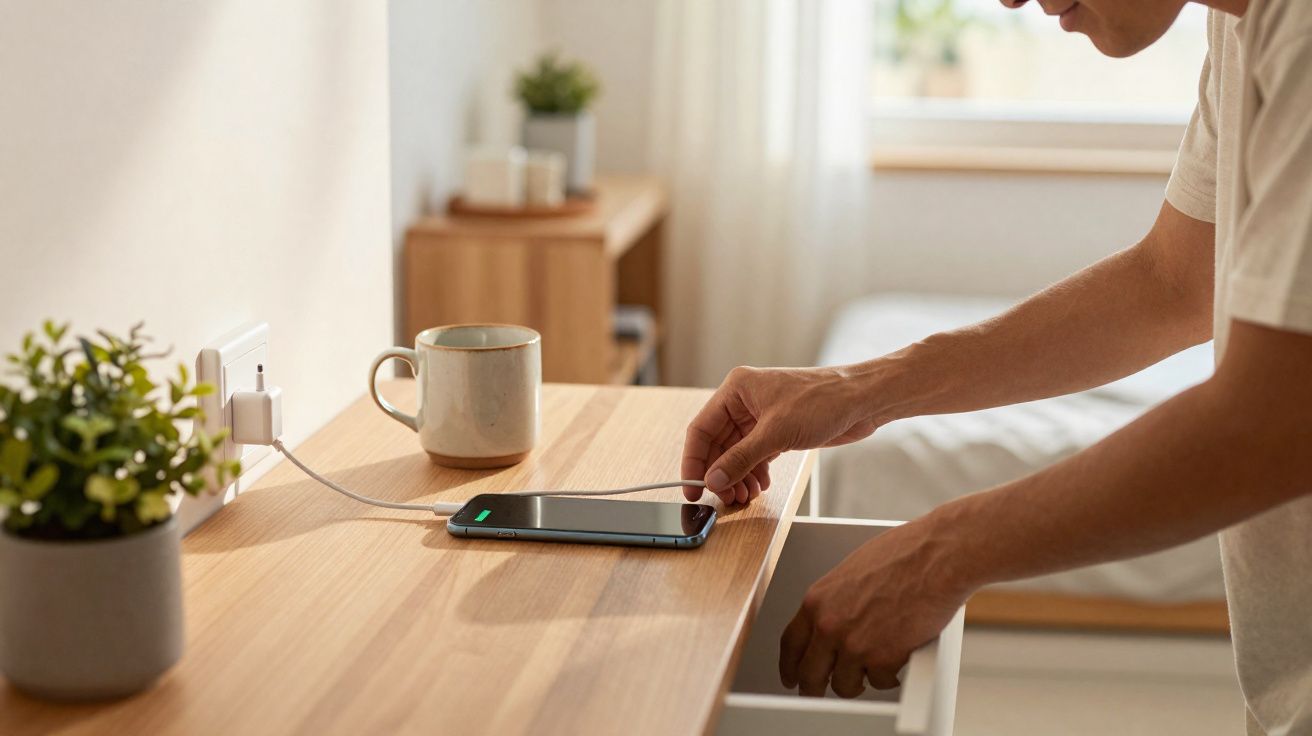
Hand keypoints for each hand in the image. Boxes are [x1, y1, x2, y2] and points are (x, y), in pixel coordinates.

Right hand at [682, 365, 882, 504]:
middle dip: (720, 473)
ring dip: (738, 477)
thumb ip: (741, 458)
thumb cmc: (823, 400)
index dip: (694, 461)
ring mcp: (761, 417)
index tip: (691, 487)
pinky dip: (754, 473)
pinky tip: (759, 485)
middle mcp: (744, 402)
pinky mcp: (777, 431)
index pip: (701, 429)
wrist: (862, 400)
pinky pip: (755, 456)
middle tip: (724, 498)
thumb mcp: (776, 433)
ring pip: (736, 453)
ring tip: (744, 496)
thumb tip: (714, 480)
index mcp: (736, 389)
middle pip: (718, 445)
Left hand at [780, 518, 969, 696]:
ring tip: (870, 670)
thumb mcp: (851, 572)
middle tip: (819, 691)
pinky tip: (896, 661)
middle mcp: (830, 625)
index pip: (791, 643)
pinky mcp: (883, 659)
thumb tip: (834, 620)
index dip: (789, 665)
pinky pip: (880, 682)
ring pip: (844, 685)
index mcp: (818, 600)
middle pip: (810, 673)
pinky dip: (889, 676)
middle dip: (813, 687)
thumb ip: (836, 601)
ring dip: (857, 682)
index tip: (792, 676)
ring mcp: (855, 645)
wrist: (935, 558)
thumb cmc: (902, 555)